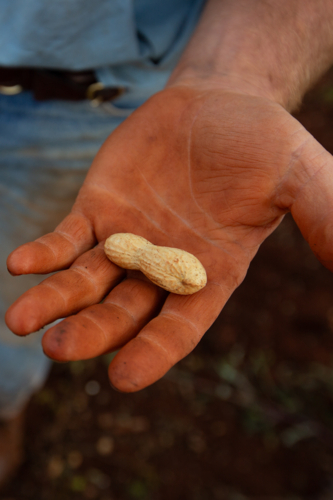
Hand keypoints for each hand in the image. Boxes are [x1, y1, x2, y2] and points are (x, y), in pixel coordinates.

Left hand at [5, 85, 332, 390]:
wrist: (220, 102)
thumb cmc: (264, 142)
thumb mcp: (301, 178)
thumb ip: (324, 218)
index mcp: (210, 274)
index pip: (180, 326)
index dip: (154, 353)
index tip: (122, 379)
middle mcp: (163, 268)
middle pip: (123, 313)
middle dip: (92, 332)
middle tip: (58, 349)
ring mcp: (126, 240)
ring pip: (86, 283)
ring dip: (54, 302)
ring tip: (21, 322)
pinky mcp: (97, 209)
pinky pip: (66, 240)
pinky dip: (45, 254)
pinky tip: (20, 264)